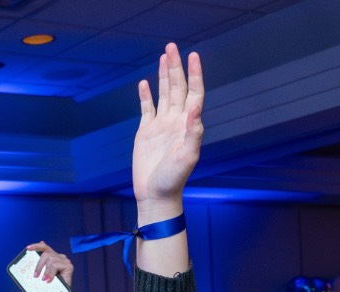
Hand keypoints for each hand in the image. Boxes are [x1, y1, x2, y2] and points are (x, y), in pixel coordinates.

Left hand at [27, 242, 75, 291]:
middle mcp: (60, 257)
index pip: (45, 248)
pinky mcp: (69, 266)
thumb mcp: (43, 273)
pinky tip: (49, 280)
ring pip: (51, 260)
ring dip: (45, 271)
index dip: (36, 246)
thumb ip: (40, 263)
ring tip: (44, 279)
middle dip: (39, 265)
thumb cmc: (52, 284)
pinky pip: (56, 265)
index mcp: (54, 256)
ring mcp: (65, 261)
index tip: (27, 248)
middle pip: (46, 254)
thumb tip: (34, 252)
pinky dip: (51, 273)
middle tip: (35, 276)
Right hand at [133, 42, 203, 224]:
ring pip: (164, 94)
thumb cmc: (173, 180)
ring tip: (164, 56)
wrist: (156, 195)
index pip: (193, 94)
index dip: (194, 75)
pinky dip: (147, 95)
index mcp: (187, 126)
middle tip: (173, 47)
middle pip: (178, 88)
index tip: (193, 56)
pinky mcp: (146, 132)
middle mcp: (176, 122)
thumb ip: (193, 133)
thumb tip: (194, 108)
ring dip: (165, 75)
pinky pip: (147, 109)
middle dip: (176, 67)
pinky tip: (145, 84)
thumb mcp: (186, 157)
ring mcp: (161, 126)